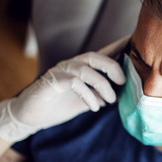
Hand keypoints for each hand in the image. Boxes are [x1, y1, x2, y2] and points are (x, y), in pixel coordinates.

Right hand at [0, 52, 125, 141]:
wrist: (29, 117)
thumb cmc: (56, 107)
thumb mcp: (82, 102)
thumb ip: (97, 97)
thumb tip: (113, 97)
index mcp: (79, 68)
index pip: (100, 55)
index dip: (116, 47)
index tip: (132, 44)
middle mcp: (70, 66)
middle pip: (95, 57)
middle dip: (112, 67)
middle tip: (123, 83)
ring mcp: (59, 72)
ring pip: (85, 69)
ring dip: (102, 85)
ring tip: (110, 101)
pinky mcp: (51, 82)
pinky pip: (73, 83)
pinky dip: (88, 95)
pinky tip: (94, 107)